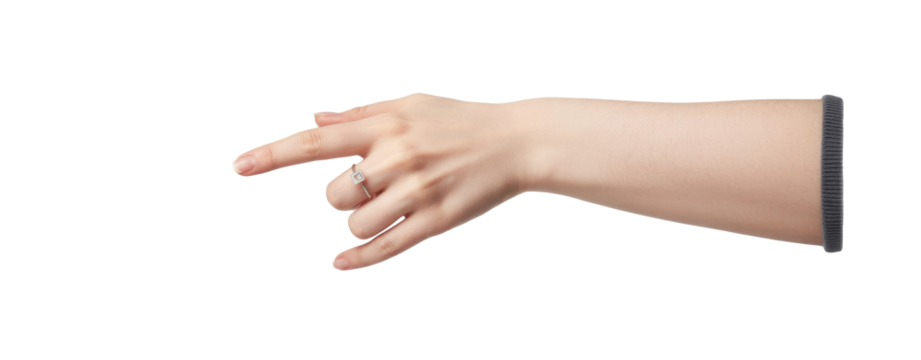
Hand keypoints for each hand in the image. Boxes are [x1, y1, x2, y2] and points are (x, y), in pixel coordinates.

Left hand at [230, 91, 533, 271]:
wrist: (516, 142)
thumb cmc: (458, 120)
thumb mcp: (409, 103)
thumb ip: (359, 114)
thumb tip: (315, 122)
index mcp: (383, 125)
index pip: (315, 142)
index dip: (272, 154)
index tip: (239, 167)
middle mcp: (395, 158)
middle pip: (334, 195)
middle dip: (342, 197)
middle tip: (371, 189)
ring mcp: (415, 192)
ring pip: (356, 224)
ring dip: (360, 223)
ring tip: (389, 209)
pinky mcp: (434, 222)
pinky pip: (384, 248)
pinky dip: (358, 258)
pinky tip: (342, 262)